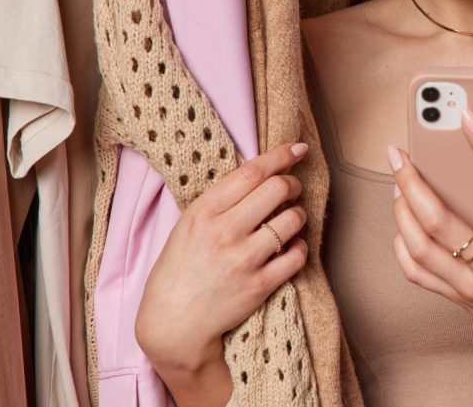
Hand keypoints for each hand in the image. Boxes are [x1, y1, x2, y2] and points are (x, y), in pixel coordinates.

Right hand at [136, 142, 310, 373]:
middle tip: (292, 188)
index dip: (280, 156)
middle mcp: (224, 232)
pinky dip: (300, 247)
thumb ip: (220, 201)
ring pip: (293, 219)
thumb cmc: (179, 270)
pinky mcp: (259, 286)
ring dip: (299, 215)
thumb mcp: (188, 226)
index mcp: (203, 211)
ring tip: (291, 219)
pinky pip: (298, 255)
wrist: (171, 324)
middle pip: (277, 189)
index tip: (297, 148)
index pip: (251, 172)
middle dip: (292, 184)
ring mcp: (243, 259)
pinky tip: (292, 247)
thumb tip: (257, 173)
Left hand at [387, 109, 472, 371]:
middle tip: (398, 152)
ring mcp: (471, 284)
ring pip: (420, 246)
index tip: (469, 115)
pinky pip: (418, 273)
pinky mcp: (459, 298)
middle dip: (412, 180)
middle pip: (440, 217)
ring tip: (397, 183)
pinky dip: (403, 247)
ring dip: (401, 210)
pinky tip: (402, 224)